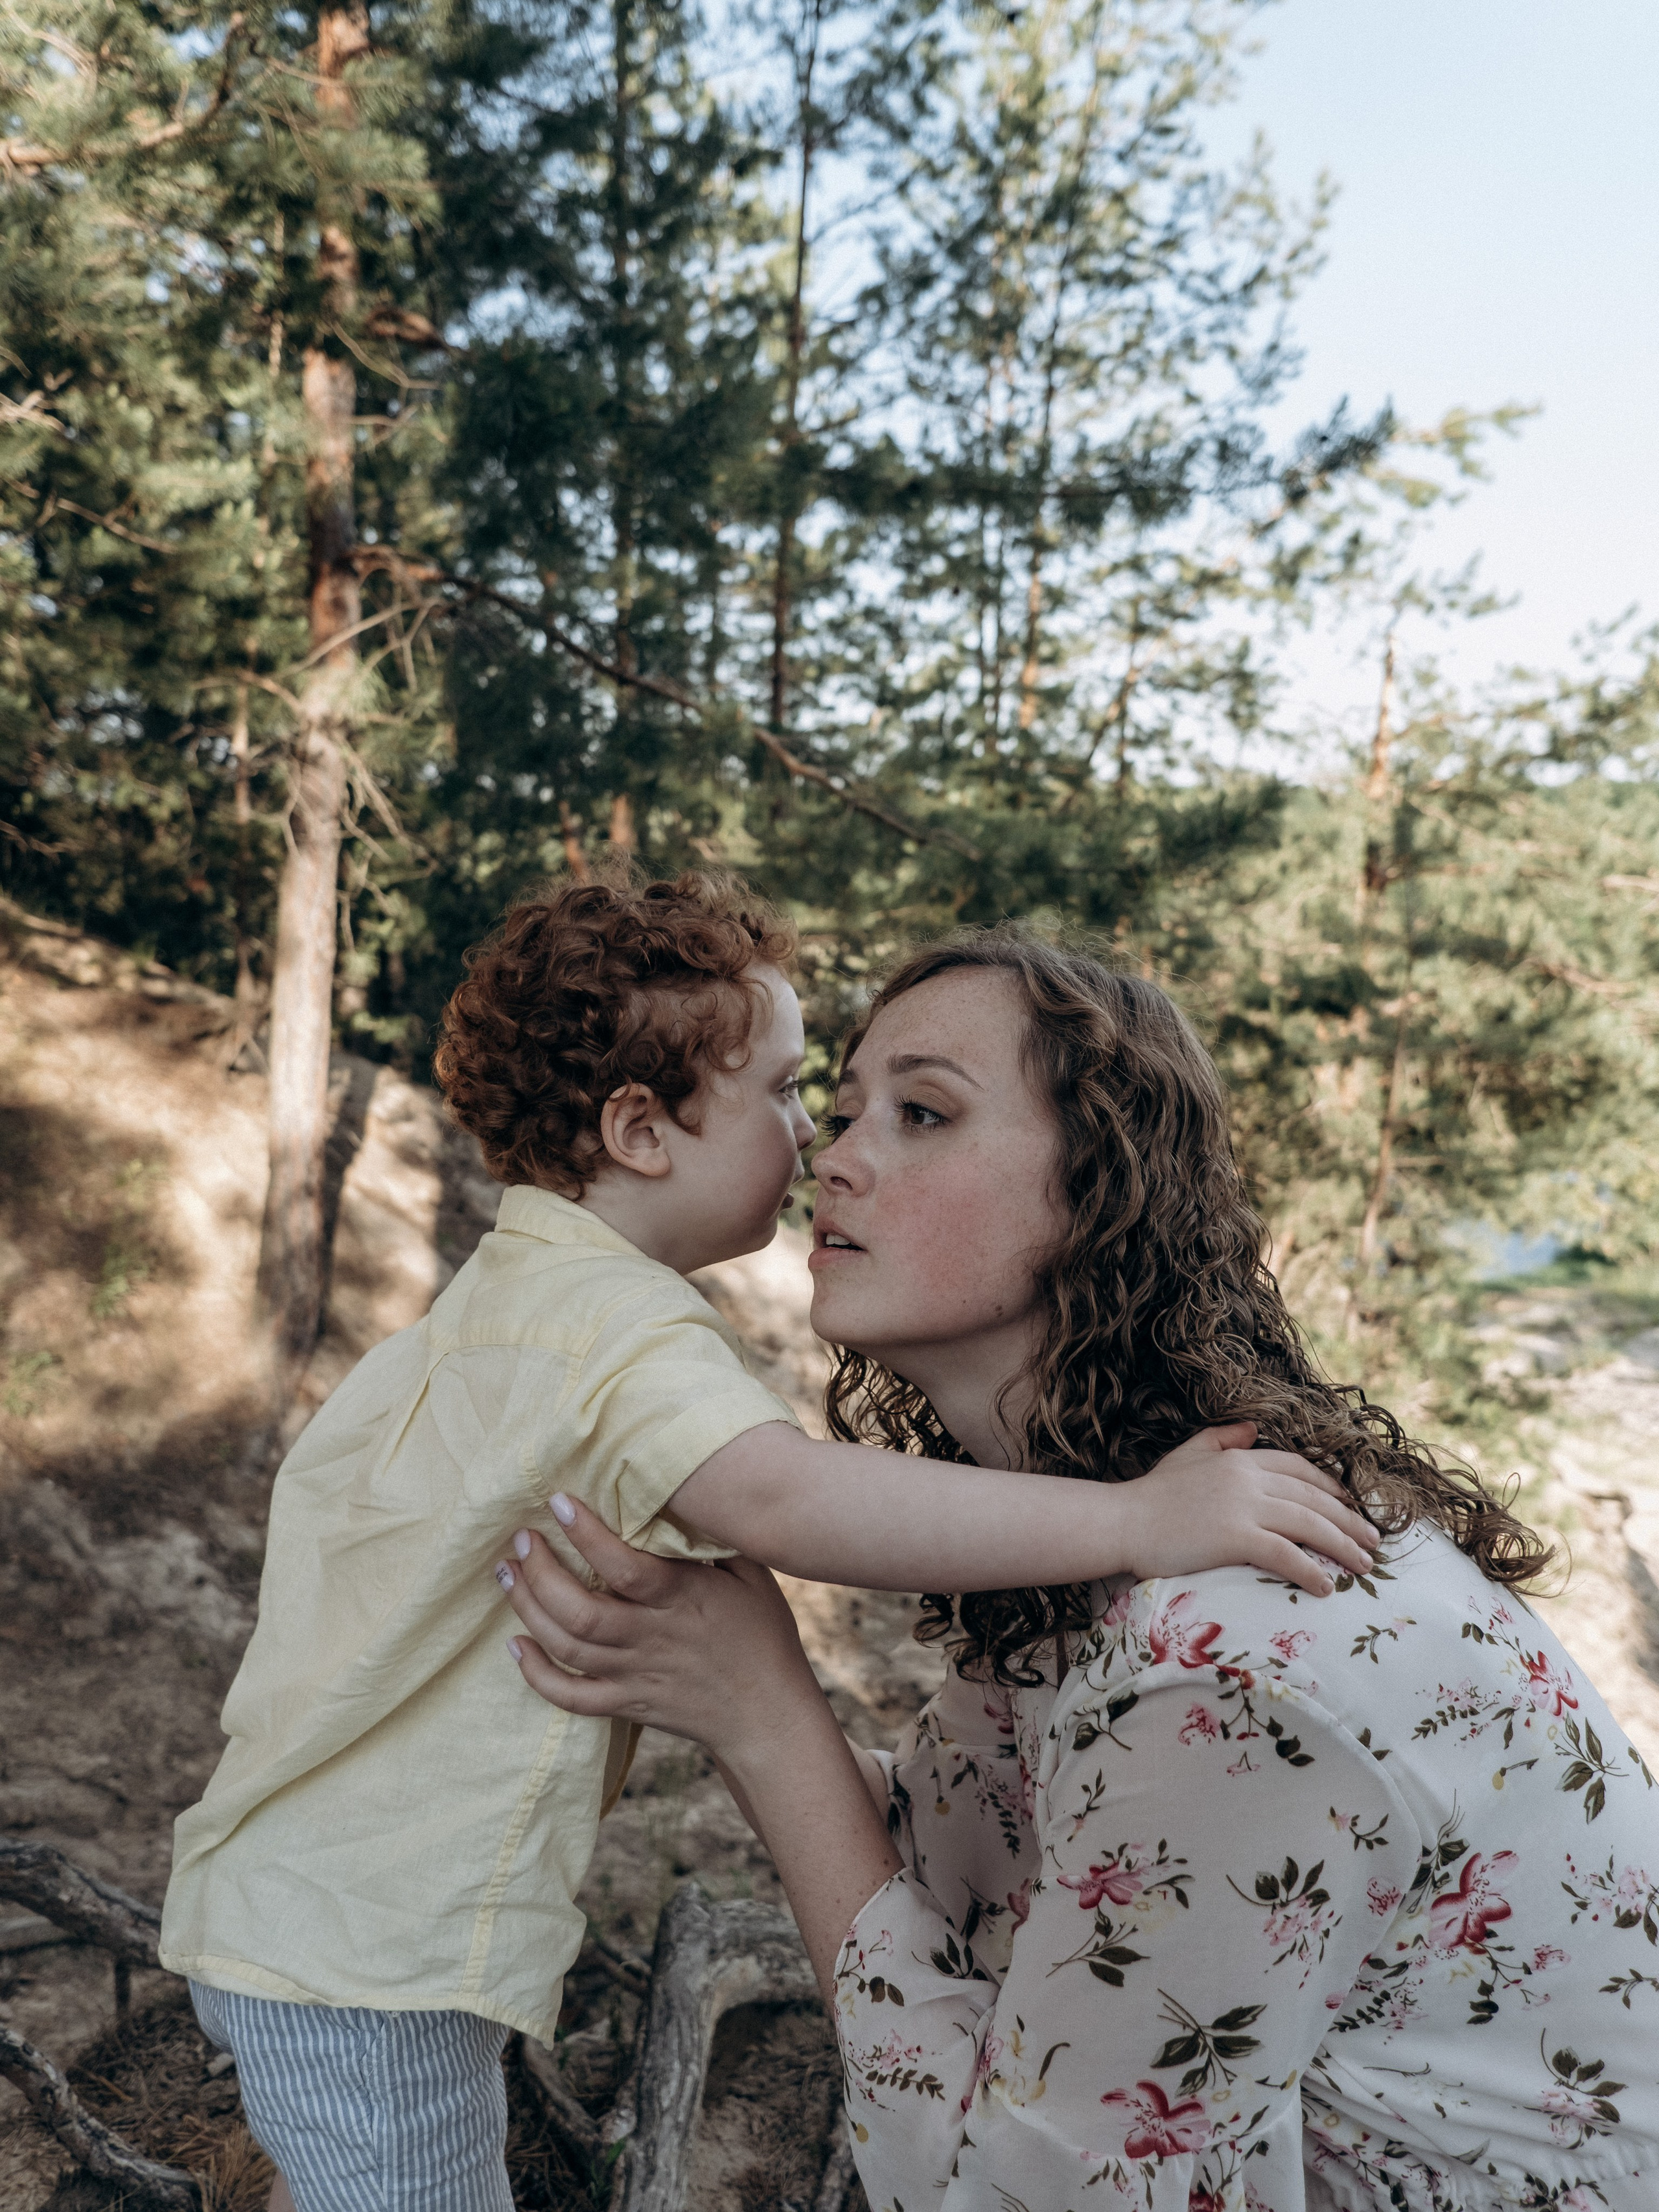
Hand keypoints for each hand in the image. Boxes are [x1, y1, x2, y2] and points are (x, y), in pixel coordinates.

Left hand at [493, 1498, 821, 1763]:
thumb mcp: (753, 1575)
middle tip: (520, 1539)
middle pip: (581, 1611)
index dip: (587, 1534)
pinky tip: (515, 1646)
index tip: (557, 1501)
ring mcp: (636, 1675)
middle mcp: (652, 1637)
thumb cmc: (762, 1634)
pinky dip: (537, 1676)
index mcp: (684, 1600)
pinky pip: (572, 1697)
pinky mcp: (628, 1704)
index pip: (626, 1567)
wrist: (767, 1714)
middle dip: (540, 1573)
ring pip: (568, 1648)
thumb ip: (715, 1538)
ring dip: (529, 1609)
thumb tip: (683, 1492)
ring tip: (507, 1575)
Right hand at [1118, 1423, 1379, 1593]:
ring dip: (1342, 1546)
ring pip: (1308, 1524)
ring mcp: (1242, 1506)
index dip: (1332, 1489)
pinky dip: (1310, 1570)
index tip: (1353, 1508)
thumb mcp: (1188, 1454)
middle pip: (1313, 1498)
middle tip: (1373, 1542)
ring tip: (1363, 1566)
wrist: (1122, 1521)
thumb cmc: (1151, 1495)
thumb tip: (1253, 1425)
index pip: (1299, 1468)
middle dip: (1350, 1521)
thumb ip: (1221, 1438)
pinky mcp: (1234, 1537)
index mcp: (1239, 1458)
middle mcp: (1247, 1477)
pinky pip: (1285, 1554)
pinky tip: (1326, 1587)